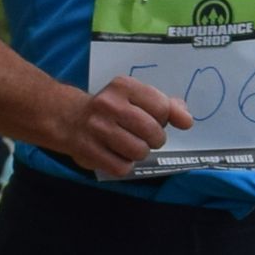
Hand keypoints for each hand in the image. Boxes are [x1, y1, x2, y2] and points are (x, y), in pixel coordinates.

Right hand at [46, 73, 192, 179]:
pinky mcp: (88, 151)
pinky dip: (124, 165)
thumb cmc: (112, 109)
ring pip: (139, 152)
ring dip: (139, 153)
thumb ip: (166, 105)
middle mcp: (109, 105)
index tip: (156, 120)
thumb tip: (186, 120)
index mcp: (124, 87)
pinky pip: (122, 167)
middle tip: (143, 136)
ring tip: (129, 145)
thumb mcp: (136, 97)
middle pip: (154, 132)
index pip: (162, 107)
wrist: (68, 118)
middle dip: (155, 139)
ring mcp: (97, 128)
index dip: (165, 119)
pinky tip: (115, 154)